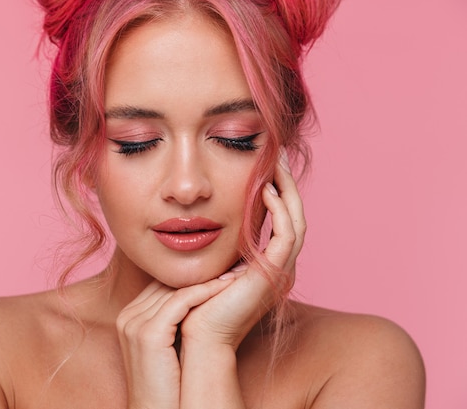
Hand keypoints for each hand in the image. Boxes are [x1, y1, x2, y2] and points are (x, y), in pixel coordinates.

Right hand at [116, 278, 233, 408]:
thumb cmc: (166, 384)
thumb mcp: (165, 346)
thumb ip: (172, 321)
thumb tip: (198, 301)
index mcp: (129, 316)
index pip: (161, 285)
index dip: (190, 277)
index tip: (218, 269)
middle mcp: (128, 315)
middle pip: (167, 283)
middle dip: (199, 274)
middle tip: (229, 265)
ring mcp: (135, 323)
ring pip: (176, 289)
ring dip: (207, 279)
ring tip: (233, 273)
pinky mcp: (149, 333)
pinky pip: (181, 301)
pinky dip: (205, 291)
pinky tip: (225, 287)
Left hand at [180, 148, 306, 349]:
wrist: (198, 338)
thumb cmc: (195, 304)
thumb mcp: (209, 266)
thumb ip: (215, 244)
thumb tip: (200, 218)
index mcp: (265, 266)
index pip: (279, 220)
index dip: (275, 191)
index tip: (263, 164)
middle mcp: (279, 267)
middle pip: (292, 215)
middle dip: (285, 183)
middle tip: (276, 153)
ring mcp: (280, 271)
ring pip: (295, 220)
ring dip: (287, 190)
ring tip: (274, 162)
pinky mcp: (275, 274)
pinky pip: (288, 235)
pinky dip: (281, 211)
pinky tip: (266, 190)